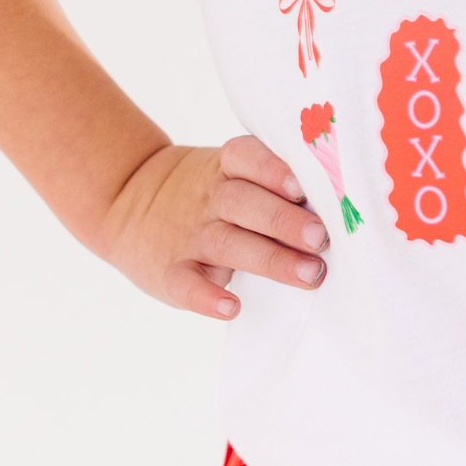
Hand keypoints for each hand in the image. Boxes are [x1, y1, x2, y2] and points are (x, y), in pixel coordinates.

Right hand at [101, 135, 327, 317]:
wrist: (126, 201)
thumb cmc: (207, 191)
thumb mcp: (229, 173)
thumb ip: (272, 184)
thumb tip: (339, 204)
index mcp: (225, 169)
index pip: (247, 158)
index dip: (273, 169)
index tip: (302, 187)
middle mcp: (208, 199)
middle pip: (245, 204)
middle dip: (286, 221)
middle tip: (323, 239)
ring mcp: (188, 235)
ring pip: (227, 244)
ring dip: (270, 260)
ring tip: (310, 274)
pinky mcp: (169, 271)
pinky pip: (186, 284)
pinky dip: (207, 297)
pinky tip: (232, 306)